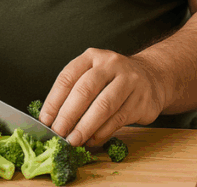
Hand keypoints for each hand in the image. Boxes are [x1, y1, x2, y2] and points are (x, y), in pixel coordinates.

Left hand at [38, 48, 168, 147]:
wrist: (151, 78)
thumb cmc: (113, 81)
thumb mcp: (93, 76)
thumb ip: (75, 93)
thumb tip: (52, 121)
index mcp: (92, 57)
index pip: (67, 77)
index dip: (54, 100)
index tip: (45, 120)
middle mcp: (111, 64)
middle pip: (85, 90)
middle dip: (68, 115)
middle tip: (58, 133)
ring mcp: (129, 80)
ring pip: (103, 106)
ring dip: (85, 127)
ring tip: (73, 140)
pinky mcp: (142, 99)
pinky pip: (118, 119)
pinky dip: (102, 133)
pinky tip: (92, 140)